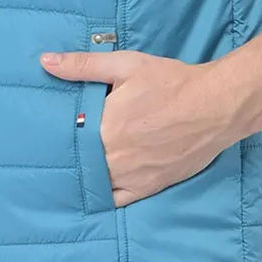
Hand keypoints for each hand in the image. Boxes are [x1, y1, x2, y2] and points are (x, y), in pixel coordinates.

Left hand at [40, 48, 237, 205]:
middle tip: (54, 147)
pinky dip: (104, 194)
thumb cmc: (171, 82)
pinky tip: (97, 185)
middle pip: (79, 160)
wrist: (216, 106)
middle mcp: (114, 156)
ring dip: (84, 173)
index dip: (57, 132)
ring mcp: (132, 175)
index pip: (66, 135)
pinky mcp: (150, 187)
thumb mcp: (125, 65)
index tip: (46, 128)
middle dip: (69, 153)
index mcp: (104, 126)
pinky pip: (117, 199)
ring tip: (74, 164)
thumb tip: (45, 61)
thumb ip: (83, 65)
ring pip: (95, 181)